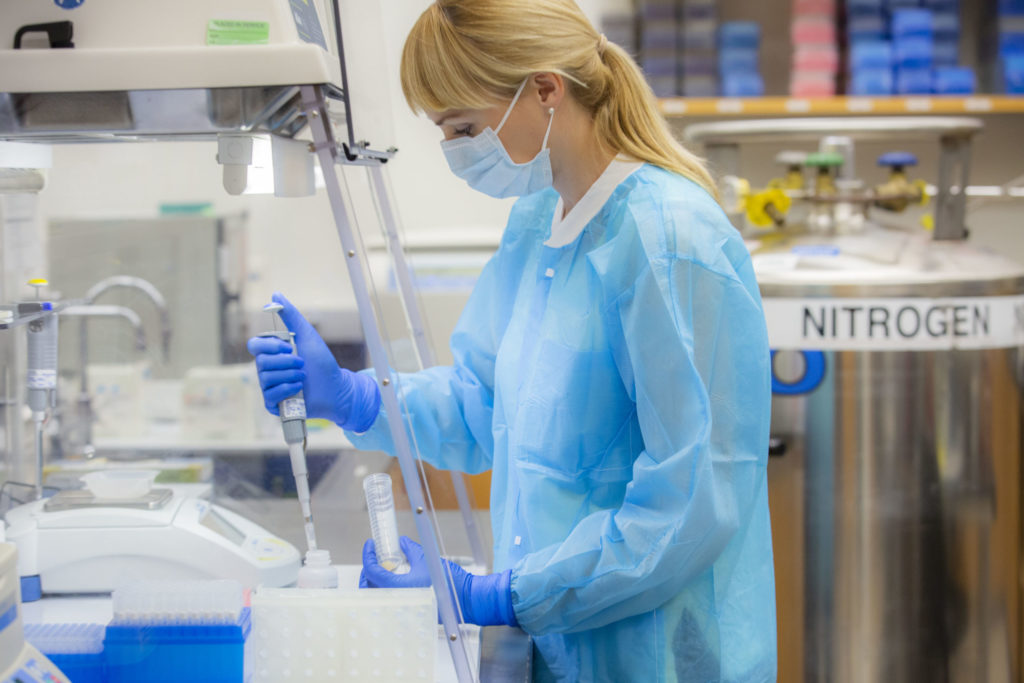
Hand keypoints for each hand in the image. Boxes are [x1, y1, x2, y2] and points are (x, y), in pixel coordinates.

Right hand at [246, 292, 379, 431]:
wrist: (336, 388)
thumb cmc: (322, 363)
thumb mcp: (307, 335)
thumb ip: (291, 316)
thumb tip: (276, 295)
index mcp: (273, 354)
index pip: (254, 345)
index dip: (269, 345)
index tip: (289, 346)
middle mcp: (268, 370)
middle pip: (261, 362)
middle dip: (286, 362)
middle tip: (302, 364)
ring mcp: (270, 387)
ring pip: (265, 378)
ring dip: (289, 376)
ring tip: (304, 377)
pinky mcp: (274, 404)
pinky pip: (269, 396)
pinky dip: (286, 390)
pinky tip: (298, 389)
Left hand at [360, 536, 517, 626]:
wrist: (466, 600)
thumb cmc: (448, 582)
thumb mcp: (426, 559)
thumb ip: (410, 550)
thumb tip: (401, 542)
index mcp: (397, 588)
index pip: (372, 571)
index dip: (368, 555)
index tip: (370, 544)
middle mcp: (395, 601)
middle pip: (368, 587)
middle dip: (367, 570)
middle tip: (373, 556)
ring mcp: (401, 609)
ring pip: (376, 596)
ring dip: (374, 581)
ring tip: (383, 566)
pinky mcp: (408, 613)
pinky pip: (388, 601)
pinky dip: (384, 590)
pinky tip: (393, 579)